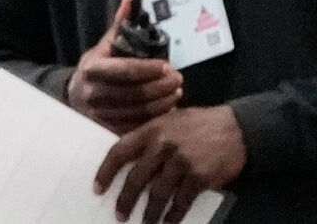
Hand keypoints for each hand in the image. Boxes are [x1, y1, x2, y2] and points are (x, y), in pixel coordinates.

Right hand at [66, 0, 182, 132]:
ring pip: (138, 112)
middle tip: (179, 79)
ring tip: (177, 92)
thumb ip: (120, 24)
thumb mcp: (105, 45)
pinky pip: (137, 126)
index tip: (167, 65)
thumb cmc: (97, 67)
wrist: (76, 95)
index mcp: (92, 69)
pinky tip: (169, 109)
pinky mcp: (109, 129)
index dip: (147, 69)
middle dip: (160, 87)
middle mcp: (92, 93)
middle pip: (133, 93)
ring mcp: (100, 114)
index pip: (123, 70)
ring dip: (163, 103)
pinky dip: (156, 119)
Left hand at [94, 106, 246, 222]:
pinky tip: (168, 222)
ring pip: (158, 193)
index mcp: (150, 130)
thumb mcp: (169, 121)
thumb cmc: (199, 124)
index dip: (106, 171)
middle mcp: (162, 145)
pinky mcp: (199, 176)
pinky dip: (173, 215)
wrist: (237, 128)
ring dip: (150, 212)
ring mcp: (181, 161)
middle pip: (136, 178)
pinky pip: (181, 201)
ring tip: (145, 222)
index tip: (98, 188)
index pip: (119, 151)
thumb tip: (128, 161)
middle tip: (119, 214)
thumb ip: (149, 138)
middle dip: (125, 199)